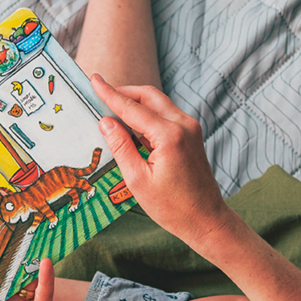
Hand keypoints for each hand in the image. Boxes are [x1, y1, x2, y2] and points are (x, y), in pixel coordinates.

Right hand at [90, 75, 233, 243]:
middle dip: (124, 92)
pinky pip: (166, 116)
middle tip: (101, 93)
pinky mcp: (192, 135)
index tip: (94, 80)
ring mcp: (191, 129)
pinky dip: (147, 115)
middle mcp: (183, 125)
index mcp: (169, 136)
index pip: (132, 108)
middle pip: (148, 96)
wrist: (207, 220)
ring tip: (113, 110)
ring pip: (158, 103)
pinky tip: (132, 125)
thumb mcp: (137, 180)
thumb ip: (120, 147)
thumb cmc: (173, 207)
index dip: (110, 94)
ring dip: (136, 103)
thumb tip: (106, 122)